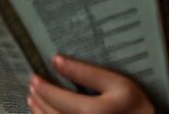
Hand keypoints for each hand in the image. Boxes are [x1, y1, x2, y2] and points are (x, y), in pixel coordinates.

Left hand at [27, 54, 153, 113]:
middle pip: (50, 113)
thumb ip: (86, 72)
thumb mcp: (118, 83)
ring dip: (39, 111)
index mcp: (91, 112)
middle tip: (31, 84)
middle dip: (38, 98)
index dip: (43, 86)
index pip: (57, 98)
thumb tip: (57, 60)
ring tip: (33, 98)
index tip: (34, 76)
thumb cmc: (137, 106)